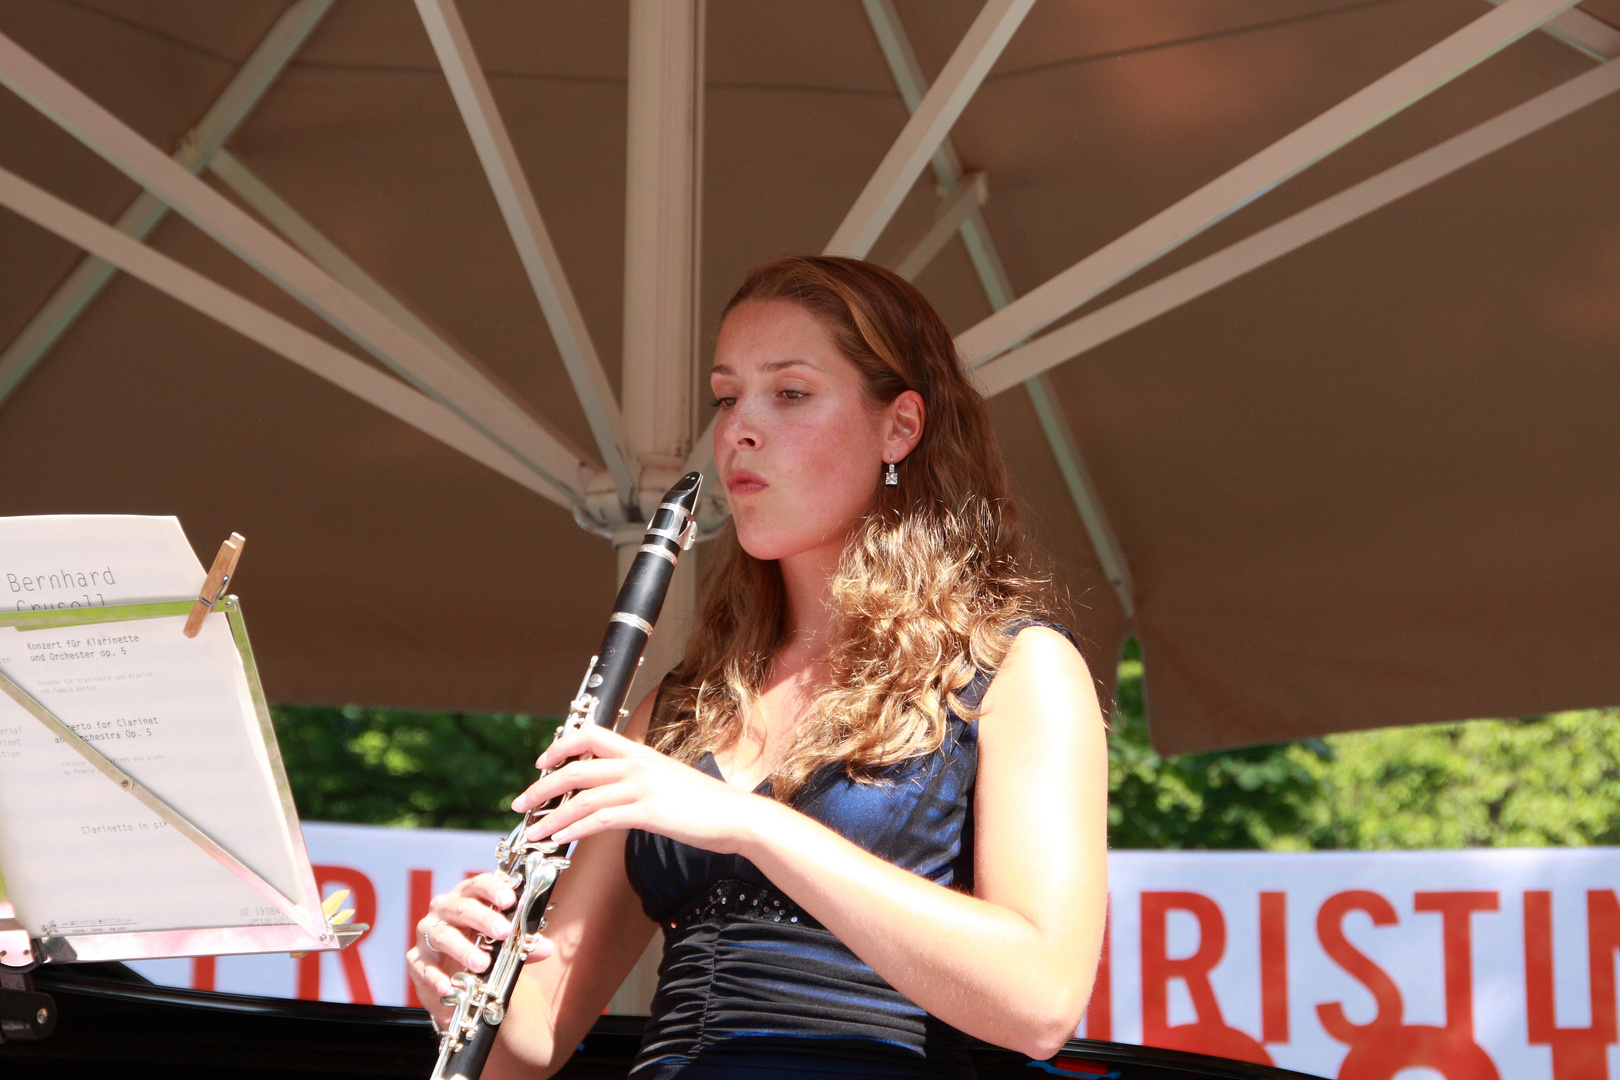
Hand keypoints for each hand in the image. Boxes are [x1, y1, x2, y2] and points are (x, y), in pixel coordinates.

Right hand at [406, 873, 555, 1008]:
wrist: (456, 984)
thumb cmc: (480, 951)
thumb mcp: (504, 947)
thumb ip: (523, 945)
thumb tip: (545, 948)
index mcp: (467, 898)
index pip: (479, 884)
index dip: (494, 889)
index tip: (509, 899)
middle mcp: (444, 910)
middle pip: (462, 908)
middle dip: (484, 919)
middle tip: (503, 932)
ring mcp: (427, 934)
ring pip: (442, 935)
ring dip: (463, 949)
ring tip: (482, 964)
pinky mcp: (416, 960)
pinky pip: (423, 967)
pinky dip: (436, 978)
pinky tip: (449, 987)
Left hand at [515, 724, 768, 854]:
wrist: (736, 816)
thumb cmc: (706, 804)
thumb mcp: (669, 781)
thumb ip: (641, 780)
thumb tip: (618, 791)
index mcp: (640, 753)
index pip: (591, 735)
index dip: (560, 746)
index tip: (541, 762)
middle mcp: (636, 764)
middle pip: (575, 768)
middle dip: (541, 788)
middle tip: (520, 804)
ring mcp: (641, 787)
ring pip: (581, 797)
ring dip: (550, 817)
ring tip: (532, 833)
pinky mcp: (646, 811)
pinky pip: (599, 819)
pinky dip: (574, 830)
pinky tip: (560, 840)